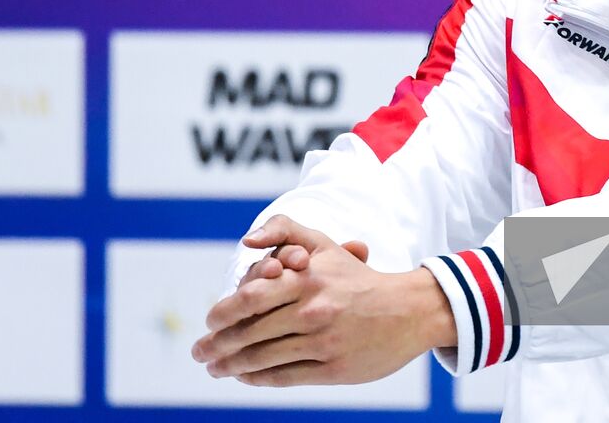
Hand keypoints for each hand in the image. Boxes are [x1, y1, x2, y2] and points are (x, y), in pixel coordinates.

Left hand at [192, 214, 454, 385]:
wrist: (408, 310)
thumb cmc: (357, 277)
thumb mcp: (325, 245)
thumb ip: (285, 231)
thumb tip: (248, 241)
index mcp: (307, 276)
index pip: (250, 296)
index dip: (223, 312)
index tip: (209, 321)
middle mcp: (313, 308)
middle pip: (250, 331)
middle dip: (217, 344)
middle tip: (200, 352)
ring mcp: (323, 340)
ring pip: (263, 357)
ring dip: (231, 365)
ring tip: (216, 368)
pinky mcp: (333, 368)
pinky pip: (284, 376)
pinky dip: (258, 378)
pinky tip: (245, 376)